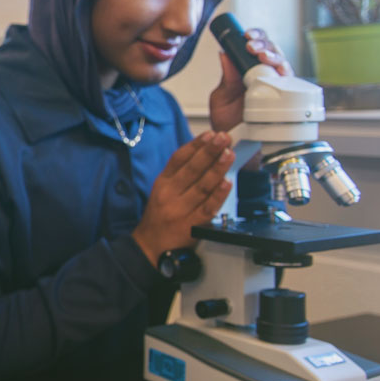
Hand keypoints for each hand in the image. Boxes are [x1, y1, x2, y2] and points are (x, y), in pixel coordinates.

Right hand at [132, 131, 234, 261]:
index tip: (210, 134)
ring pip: (202, 186)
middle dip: (209, 151)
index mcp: (163, 183)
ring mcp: (181, 210)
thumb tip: (204, 152)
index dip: (195, 145)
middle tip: (223, 138)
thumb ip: (180, 172)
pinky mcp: (192, 226)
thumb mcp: (162, 189)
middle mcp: (170, 195)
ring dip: (217, 169)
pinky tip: (226, 183)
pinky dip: (218, 195)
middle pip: (192, 169)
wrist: (150, 246)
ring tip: (228, 154)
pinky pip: (208, 208)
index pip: (179, 159)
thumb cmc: (159, 216)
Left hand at [208, 27, 290, 132]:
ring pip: (284, 64)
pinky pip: (293, 85)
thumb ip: (226, 78)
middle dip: (264, 44)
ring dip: (275, 56)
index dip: (255, 37)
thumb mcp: (221, 99)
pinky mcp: (288, 101)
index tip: (246, 37)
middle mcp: (266, 77)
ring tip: (263, 57)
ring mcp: (278, 88)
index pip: (256, 46)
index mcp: (249, 71)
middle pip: (272, 51)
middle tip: (252, 47)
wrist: (236, 147)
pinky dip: (288, 76)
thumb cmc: (229, 123)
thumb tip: (224, 54)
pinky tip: (281, 73)